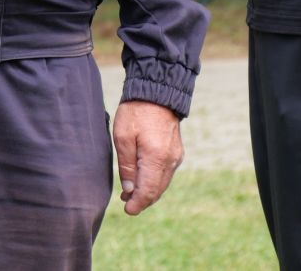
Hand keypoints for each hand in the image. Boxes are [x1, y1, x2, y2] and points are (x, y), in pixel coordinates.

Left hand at [112, 100, 183, 215]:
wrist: (157, 90)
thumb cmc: (136, 111)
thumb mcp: (123, 137)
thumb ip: (126, 166)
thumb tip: (130, 191)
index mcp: (156, 157)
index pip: (148, 191)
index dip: (137, 205)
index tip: (126, 210)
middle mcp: (170, 160)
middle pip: (157, 191)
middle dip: (141, 200)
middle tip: (125, 203)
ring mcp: (176, 156)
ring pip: (162, 184)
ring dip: (148, 191)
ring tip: (130, 192)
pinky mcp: (177, 151)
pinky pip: (166, 173)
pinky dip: (155, 180)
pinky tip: (142, 178)